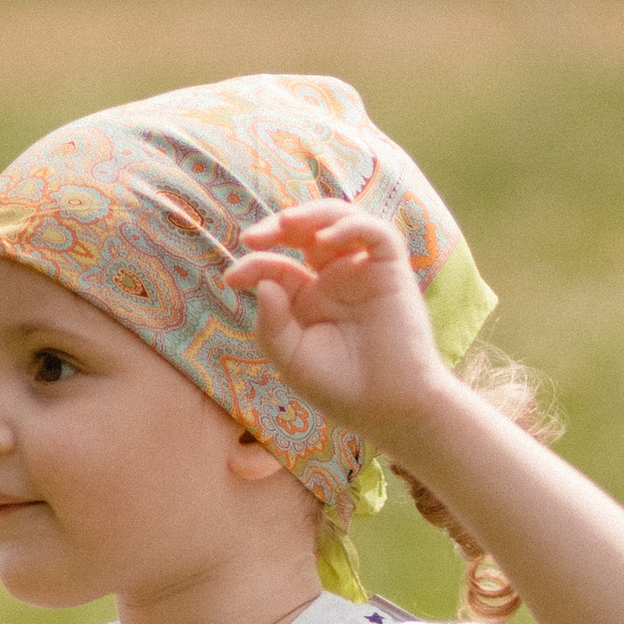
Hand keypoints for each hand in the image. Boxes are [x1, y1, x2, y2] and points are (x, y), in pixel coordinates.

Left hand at [221, 202, 452, 451]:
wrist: (388, 408)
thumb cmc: (341, 388)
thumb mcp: (292, 359)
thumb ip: (271, 324)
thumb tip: (263, 282)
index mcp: (309, 298)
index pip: (278, 265)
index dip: (254, 264)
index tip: (232, 278)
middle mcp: (335, 278)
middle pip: (306, 231)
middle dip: (278, 227)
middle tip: (254, 238)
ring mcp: (363, 270)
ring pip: (340, 219)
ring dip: (312, 214)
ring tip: (286, 224)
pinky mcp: (391, 269)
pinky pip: (374, 232)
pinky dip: (350, 226)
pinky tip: (325, 240)